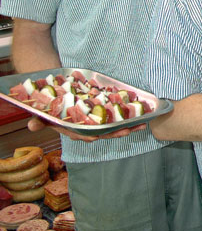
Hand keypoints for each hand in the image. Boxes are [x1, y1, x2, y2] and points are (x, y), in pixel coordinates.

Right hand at [27, 117, 145, 142]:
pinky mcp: (105, 114)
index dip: (91, 135)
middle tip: (127, 131)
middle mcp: (88, 128)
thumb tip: (31, 126)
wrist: (58, 94)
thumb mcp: (43, 114)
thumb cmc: (51, 106)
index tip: (98, 136)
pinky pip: (118, 118)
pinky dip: (129, 118)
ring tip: (141, 124)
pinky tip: (141, 116)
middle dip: (115, 132)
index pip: (83, 135)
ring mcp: (98, 122)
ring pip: (114, 127)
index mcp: (75, 130)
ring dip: (127, 126)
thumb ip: (39, 121)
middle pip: (103, 132)